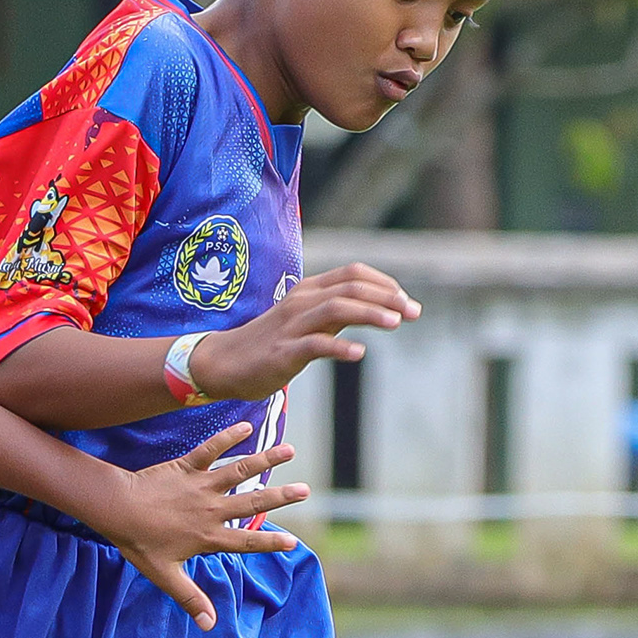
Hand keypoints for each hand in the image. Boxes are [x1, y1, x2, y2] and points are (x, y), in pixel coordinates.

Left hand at [95, 424, 308, 628]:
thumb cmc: (139, 543)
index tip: (293, 542)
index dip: (270, 542)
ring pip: (240, 471)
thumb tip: (210, 626)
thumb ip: (190, 598)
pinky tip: (246, 425)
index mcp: (208, 536)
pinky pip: (211, 449)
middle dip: (282, 497)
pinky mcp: (187, 466)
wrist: (117, 509)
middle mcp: (211, 510)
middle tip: (306, 491)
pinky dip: (228, 436)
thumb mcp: (165, 576)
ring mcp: (201, 486)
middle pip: (253, 502)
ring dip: (266, 460)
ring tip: (290, 450)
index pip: (247, 542)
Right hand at [192, 264, 421, 399]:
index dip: (384, 283)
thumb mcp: (306, 321)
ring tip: (396, 324)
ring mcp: (292, 326)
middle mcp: (302, 301)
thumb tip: (377, 309)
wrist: (224, 364)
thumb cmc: (270, 343)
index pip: (353, 273)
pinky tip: (360, 352)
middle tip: (413, 312)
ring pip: (337, 309)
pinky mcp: (283, 352)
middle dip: (387, 297)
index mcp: (309, 290)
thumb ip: (337, 313)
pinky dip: (340, 346)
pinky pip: (316, 345)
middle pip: (351, 287)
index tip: (405, 301)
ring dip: (370, 314)